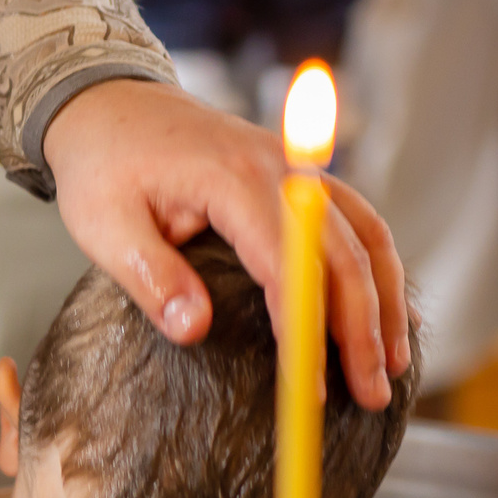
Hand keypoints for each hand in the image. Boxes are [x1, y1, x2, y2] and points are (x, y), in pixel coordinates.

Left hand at [41, 78, 411, 409]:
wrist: (111, 104)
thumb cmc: (104, 166)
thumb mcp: (104, 225)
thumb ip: (150, 277)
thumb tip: (194, 330)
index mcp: (231, 178)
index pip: (287, 263)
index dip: (305, 330)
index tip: (312, 388)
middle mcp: (281, 168)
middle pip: (345, 252)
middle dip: (364, 329)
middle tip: (372, 394)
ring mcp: (298, 170)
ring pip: (367, 235)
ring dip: (387, 302)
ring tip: (393, 366)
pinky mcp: (301, 180)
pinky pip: (358, 223)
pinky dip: (379, 271)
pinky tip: (392, 316)